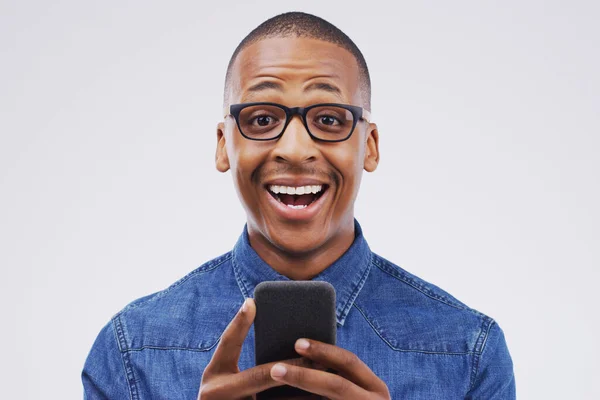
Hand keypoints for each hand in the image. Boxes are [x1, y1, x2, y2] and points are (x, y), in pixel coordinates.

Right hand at [198, 298, 310, 399]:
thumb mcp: (224, 381)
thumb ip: (241, 362)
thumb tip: (261, 317)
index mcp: (214, 379)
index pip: (227, 345)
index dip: (238, 323)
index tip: (252, 301)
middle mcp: (217, 394)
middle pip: (261, 375)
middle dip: (291, 366)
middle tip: (317, 356)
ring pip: (272, 398)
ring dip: (302, 390)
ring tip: (326, 378)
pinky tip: (317, 398)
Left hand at [269, 339, 390, 399]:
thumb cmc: (353, 399)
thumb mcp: (354, 391)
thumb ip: (337, 376)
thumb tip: (300, 351)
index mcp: (375, 387)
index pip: (348, 362)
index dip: (323, 351)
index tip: (297, 343)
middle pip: (336, 385)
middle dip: (304, 376)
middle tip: (275, 369)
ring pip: (328, 398)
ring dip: (298, 395)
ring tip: (273, 385)